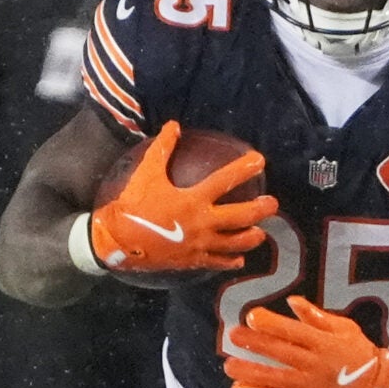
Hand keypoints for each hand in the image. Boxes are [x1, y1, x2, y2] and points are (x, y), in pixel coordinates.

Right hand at [87, 122, 277, 274]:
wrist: (116, 241)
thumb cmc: (131, 205)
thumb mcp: (146, 174)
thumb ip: (162, 148)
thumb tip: (174, 125)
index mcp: (193, 199)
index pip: (226, 181)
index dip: (244, 169)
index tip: (260, 161)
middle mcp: (202, 223)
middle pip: (242, 217)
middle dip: (262, 209)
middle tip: (273, 203)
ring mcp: (199, 244)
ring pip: (236, 243)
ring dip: (252, 237)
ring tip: (261, 233)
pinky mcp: (192, 260)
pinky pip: (218, 262)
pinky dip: (231, 260)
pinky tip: (238, 258)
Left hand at [224, 296, 388, 387]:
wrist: (377, 386)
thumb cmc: (358, 351)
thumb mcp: (344, 327)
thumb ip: (316, 316)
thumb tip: (292, 301)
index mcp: (323, 342)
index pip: (293, 331)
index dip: (271, 324)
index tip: (251, 316)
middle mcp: (314, 364)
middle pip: (280, 353)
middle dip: (254, 344)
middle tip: (233, 336)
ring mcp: (310, 386)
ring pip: (275, 378)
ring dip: (249, 372)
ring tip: (229, 366)